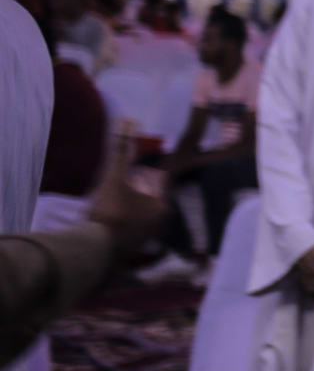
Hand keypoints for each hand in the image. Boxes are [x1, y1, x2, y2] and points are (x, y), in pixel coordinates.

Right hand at [88, 123, 169, 260]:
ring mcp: (146, 236)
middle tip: (124, 181)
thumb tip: (128, 121)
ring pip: (141, 213)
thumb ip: (123, 149)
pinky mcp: (132, 247)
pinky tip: (109, 218)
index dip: (144, 171)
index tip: (135, 167)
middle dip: (137, 188)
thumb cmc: (111, 211)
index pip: (158, 179)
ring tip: (115, 198)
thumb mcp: (116, 177)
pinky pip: (131, 227)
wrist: (96, 249)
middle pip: (150, 197)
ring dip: (130, 204)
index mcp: (161, 203)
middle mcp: (159, 221)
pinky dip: (123, 220)